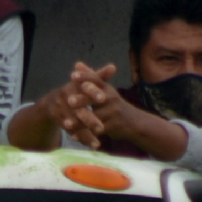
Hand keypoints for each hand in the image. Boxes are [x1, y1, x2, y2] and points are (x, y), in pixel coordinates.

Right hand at [30, 63, 116, 148]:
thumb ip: (99, 76)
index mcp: (74, 86)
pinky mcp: (60, 122)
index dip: (93, 93)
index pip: (85, 88)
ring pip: (75, 124)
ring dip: (85, 134)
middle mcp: (65, 97)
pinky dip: (82, 139)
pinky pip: (72, 132)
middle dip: (89, 119)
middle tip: (101, 127)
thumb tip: (113, 67)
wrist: (52, 102)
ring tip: (98, 143)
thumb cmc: (75, 90)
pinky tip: (93, 145)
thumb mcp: (84, 82)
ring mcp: (61, 111)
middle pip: (79, 110)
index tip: (103, 98)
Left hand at [69, 62, 188, 160]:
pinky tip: (74, 137)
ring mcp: (113, 113)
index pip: (96, 80)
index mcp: (107, 89)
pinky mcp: (113, 126)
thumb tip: (77, 64)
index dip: (85, 77)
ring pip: (94, 117)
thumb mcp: (105, 90)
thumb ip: (90, 78)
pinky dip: (84, 134)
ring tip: (66, 124)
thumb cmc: (113, 104)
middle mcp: (111, 98)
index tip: (72, 75)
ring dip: (79, 122)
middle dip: (82, 100)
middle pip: (95, 98)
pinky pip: (96, 131)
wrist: (134, 123)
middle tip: (69, 101)